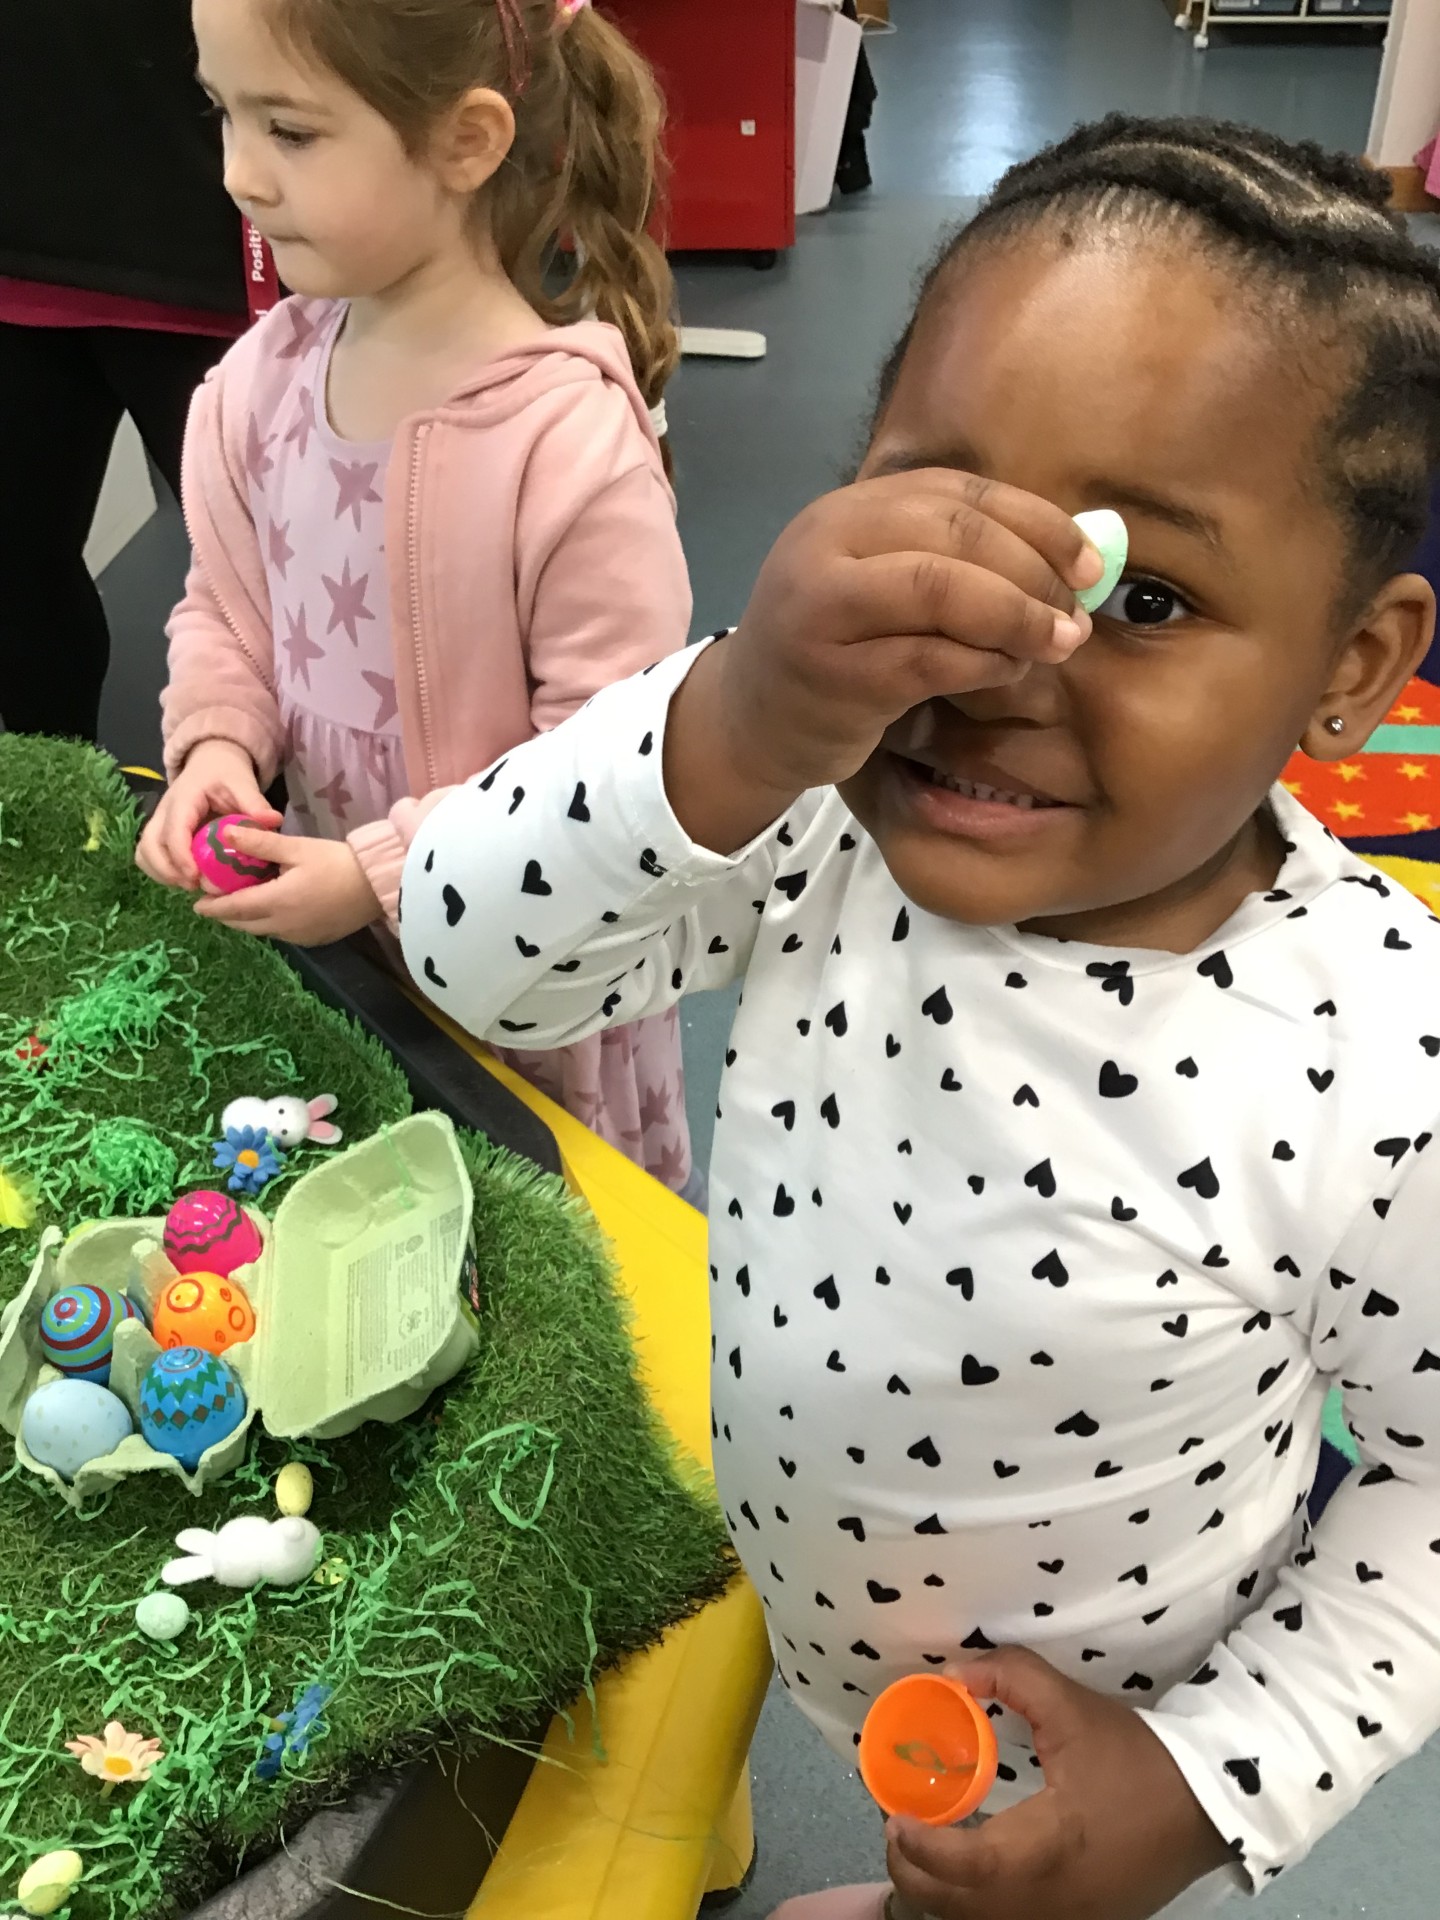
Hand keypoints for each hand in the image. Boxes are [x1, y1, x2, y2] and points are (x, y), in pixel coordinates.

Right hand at [136, 740, 281, 888]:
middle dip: (167, 870)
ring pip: (144, 852)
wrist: (210, 764)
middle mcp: (164, 811)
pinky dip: (160, 871)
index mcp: (184, 799)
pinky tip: (184, 879)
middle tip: (194, 886)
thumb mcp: (242, 784)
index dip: (180, 856)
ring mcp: (159, 822)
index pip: (173, 829)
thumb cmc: (225, 775)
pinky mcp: (159, 832)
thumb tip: (273, 821)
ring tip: (189, 885)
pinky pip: (148, 855)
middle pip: (149, 845)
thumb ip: (255, 803)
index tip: (195, 876)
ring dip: (161, 873)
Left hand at [192, 828, 379, 945]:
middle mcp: (283, 926)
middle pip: (244, 924)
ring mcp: (299, 936)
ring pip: (262, 931)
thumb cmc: (338, 862)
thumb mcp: (297, 848)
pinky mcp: (314, 939)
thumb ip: (259, 843)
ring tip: (241, 903)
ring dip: (248, 919)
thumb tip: (224, 833)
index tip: (197, 902)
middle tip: (214, 903)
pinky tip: (272, 908)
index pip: (233, 908)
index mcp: (276, 903)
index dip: (212, 907)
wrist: (378, 884)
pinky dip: (268, 923)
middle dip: (226, 915)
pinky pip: (281, 934)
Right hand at [665, 471, 1101, 852]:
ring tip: (1056, 645)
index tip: (1090, 564)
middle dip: (1034, 573)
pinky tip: (1005, 673)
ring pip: (942, 590)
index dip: (1037, 523)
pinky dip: (983, 665)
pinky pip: (929, 659)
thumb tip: (1078, 554)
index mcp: (849, 509)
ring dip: (1016, 618)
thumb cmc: (839, 651)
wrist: (753, 721)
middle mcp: (827, 544)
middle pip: (956, 534)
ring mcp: (821, 608)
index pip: (960, 492)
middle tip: (1075, 616)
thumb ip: (960, 561)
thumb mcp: (887, 586)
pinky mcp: (831, 675)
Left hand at [886, 1649, 1230, 1919]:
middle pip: (959, 1908)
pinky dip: (973, 1904)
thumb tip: (953, 1673)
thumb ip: (1011, 1678)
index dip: (922, 1846)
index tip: (895, 1815)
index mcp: (1046, 1848)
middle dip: (914, 1872)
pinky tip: (968, 1869)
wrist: (1208, 1809)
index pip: (968, 1865)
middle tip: (897, 1827)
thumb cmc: (1137, 1759)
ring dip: (940, 1892)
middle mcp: (1048, 1901)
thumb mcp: (1073, 1707)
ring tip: (923, 1846)